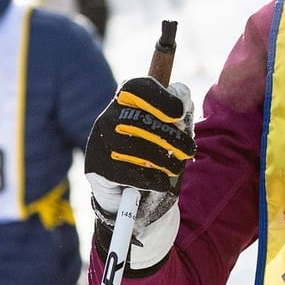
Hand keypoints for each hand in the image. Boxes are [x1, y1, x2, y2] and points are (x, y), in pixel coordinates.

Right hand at [85, 77, 193, 271]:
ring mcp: (98, 142)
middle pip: (139, 119)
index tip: (179, 113)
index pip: (138, 88)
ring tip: (176, 168)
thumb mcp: (169, 133)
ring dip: (163, 159)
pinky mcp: (96, 167)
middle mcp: (108, 118)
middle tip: (189, 150)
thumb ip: (178, 114)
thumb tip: (182, 96)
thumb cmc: (153, 156)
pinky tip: (162, 183)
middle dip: (170, 136)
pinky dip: (150, 178)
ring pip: (134, 146)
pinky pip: (126, 171)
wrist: (129, 196)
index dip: (160, 98)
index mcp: (126, 101)